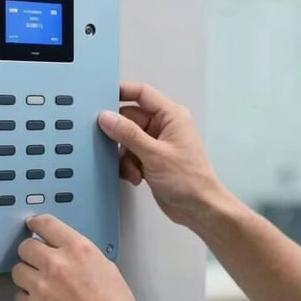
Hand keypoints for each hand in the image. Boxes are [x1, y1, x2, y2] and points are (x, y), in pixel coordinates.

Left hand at [12, 214, 144, 300]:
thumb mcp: (106, 268)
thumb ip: (81, 256)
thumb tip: (65, 252)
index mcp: (77, 249)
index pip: (46, 224)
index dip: (36, 224)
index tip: (32, 226)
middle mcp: (55, 264)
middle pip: (25, 247)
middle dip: (31, 253)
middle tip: (38, 262)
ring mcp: (40, 287)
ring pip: (18, 271)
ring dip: (27, 276)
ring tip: (42, 287)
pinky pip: (19, 297)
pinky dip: (29, 299)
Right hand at [98, 82, 221, 225]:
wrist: (199, 208)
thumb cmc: (189, 180)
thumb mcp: (154, 155)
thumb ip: (128, 134)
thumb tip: (107, 117)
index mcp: (171, 116)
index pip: (142, 93)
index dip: (121, 92)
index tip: (101, 97)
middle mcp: (164, 126)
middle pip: (130, 119)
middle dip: (120, 136)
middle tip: (112, 146)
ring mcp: (157, 143)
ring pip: (127, 139)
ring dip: (124, 156)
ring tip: (133, 169)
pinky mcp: (152, 159)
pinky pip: (130, 154)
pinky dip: (128, 166)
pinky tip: (136, 177)